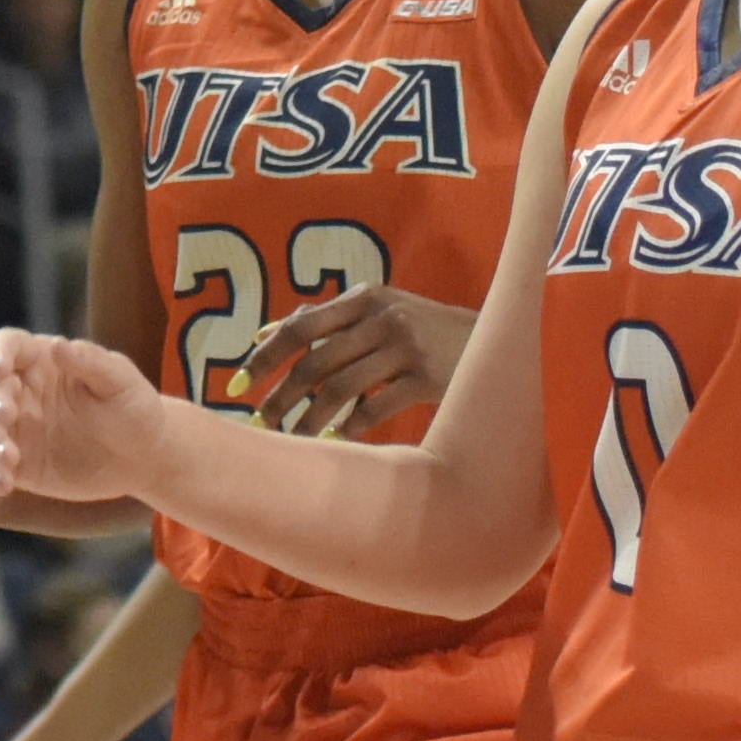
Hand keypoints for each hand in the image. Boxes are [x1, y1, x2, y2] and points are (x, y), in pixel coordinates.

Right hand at [0, 328, 165, 512]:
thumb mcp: (120, 380)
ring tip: (8, 456)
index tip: (0, 366)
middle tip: (7, 414)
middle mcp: (22, 393)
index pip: (8, 346)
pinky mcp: (20, 467)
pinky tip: (4, 484)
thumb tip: (58, 345)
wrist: (144, 457)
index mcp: (42, 362)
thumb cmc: (133, 407)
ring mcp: (18, 430)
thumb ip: (90, 361)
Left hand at [243, 280, 466, 440]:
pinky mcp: (430, 376)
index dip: (264, 357)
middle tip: (258, 423)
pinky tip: (338, 443)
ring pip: (341, 389)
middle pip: (315, 361)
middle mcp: (382, 316)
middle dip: (281, 396)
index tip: (237, 384)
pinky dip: (352, 428)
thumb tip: (266, 331)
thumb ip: (328, 320)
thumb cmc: (427, 332)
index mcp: (365, 297)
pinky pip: (377, 407)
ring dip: (310, 420)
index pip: (300, 326)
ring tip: (292, 442)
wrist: (504, 341)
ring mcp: (407, 346)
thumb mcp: (381, 312)